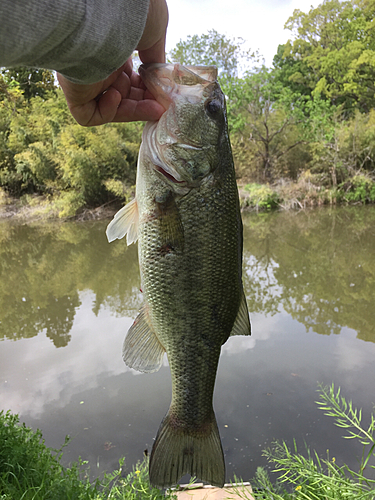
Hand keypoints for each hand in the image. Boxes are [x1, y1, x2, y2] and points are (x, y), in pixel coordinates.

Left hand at [57, 0, 168, 125]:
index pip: (132, 81)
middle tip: (161, 107)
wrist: (109, 9)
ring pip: (110, 108)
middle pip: (124, 97)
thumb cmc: (134, 14)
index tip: (163, 97)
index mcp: (116, 51)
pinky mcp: (74, 90)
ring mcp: (87, 78)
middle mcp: (101, 65)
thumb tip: (160, 79)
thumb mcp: (153, 35)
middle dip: (145, 104)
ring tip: (152, 108)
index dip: (149, 92)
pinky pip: (87, 115)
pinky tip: (116, 96)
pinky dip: (106, 113)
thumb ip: (155, 60)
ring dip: (133, 112)